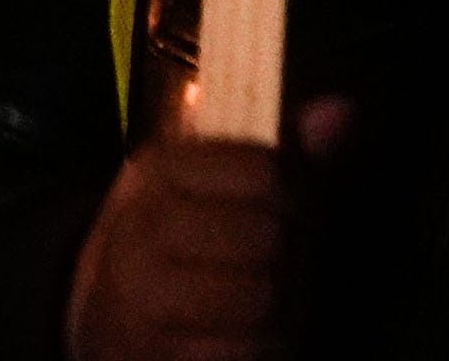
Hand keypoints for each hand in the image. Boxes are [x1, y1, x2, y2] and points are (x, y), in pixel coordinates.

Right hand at [64, 106, 348, 360]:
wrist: (102, 308)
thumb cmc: (183, 237)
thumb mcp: (219, 183)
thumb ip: (285, 153)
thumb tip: (345, 111)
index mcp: (160, 168)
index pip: (263, 170)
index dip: (300, 192)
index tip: (298, 209)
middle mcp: (143, 225)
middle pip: (266, 236)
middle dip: (295, 255)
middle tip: (290, 262)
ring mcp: (141, 293)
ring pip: (260, 297)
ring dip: (286, 307)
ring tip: (276, 300)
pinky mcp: (154, 350)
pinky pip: (242, 350)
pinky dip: (264, 346)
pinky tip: (255, 335)